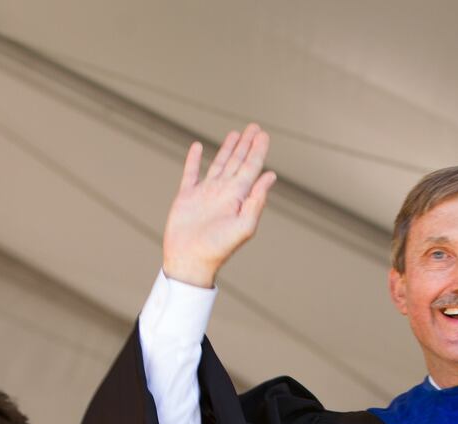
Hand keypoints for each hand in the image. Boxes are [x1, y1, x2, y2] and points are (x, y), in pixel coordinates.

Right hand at [162, 124, 276, 287]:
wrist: (190, 261)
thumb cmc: (218, 249)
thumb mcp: (244, 226)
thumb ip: (257, 200)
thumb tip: (271, 176)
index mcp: (238, 198)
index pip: (251, 168)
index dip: (258, 151)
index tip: (264, 134)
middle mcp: (223, 193)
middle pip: (238, 162)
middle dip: (246, 145)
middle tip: (254, 127)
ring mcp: (204, 193)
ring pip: (218, 164)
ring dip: (227, 149)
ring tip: (235, 133)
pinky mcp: (186, 197)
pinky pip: (191, 173)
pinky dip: (194, 160)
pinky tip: (198, 147)